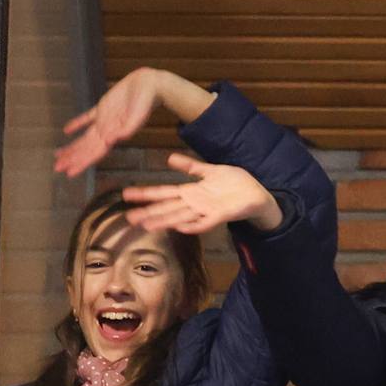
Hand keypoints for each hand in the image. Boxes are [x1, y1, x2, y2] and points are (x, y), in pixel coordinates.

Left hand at [54, 68, 213, 177]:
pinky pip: (87, 118)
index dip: (81, 162)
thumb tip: (111, 140)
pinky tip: (67, 130)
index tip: (70, 173)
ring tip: (59, 155)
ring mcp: (104, 119)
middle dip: (72, 158)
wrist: (150, 85)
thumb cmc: (146, 102)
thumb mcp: (138, 116)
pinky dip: (77, 124)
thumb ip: (127, 129)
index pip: (94, 152)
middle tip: (57, 168)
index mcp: (114, 134)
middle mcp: (107, 130)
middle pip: (87, 148)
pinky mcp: (103, 108)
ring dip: (72, 146)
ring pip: (85, 137)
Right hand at [121, 153, 282, 236]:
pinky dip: (193, 225)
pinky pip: (204, 222)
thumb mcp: (211, 171)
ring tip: (147, 225)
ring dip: (164, 221)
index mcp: (192, 192)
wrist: (259, 194)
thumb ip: (191, 166)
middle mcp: (196, 204)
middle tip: (129, 218)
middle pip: (167, 208)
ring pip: (181, 217)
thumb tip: (169, 158)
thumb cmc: (236, 184)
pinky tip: (180, 227)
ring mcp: (207, 210)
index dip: (145, 194)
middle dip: (148, 212)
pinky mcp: (221, 215)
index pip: (164, 193)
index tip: (126, 195)